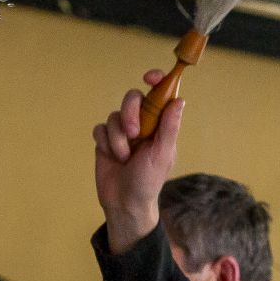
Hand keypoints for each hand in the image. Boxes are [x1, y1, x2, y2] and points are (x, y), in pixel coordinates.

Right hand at [93, 69, 181, 252]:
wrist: (124, 203)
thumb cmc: (149, 182)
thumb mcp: (162, 154)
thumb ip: (169, 127)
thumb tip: (179, 101)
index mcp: (160, 124)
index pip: (160, 94)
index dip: (157, 80)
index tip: (150, 77)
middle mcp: (142, 124)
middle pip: (132, 98)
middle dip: (130, 113)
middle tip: (134, 133)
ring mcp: (122, 131)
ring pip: (114, 115)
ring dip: (118, 138)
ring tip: (124, 158)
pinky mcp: (105, 141)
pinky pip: (100, 128)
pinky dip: (106, 142)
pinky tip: (112, 157)